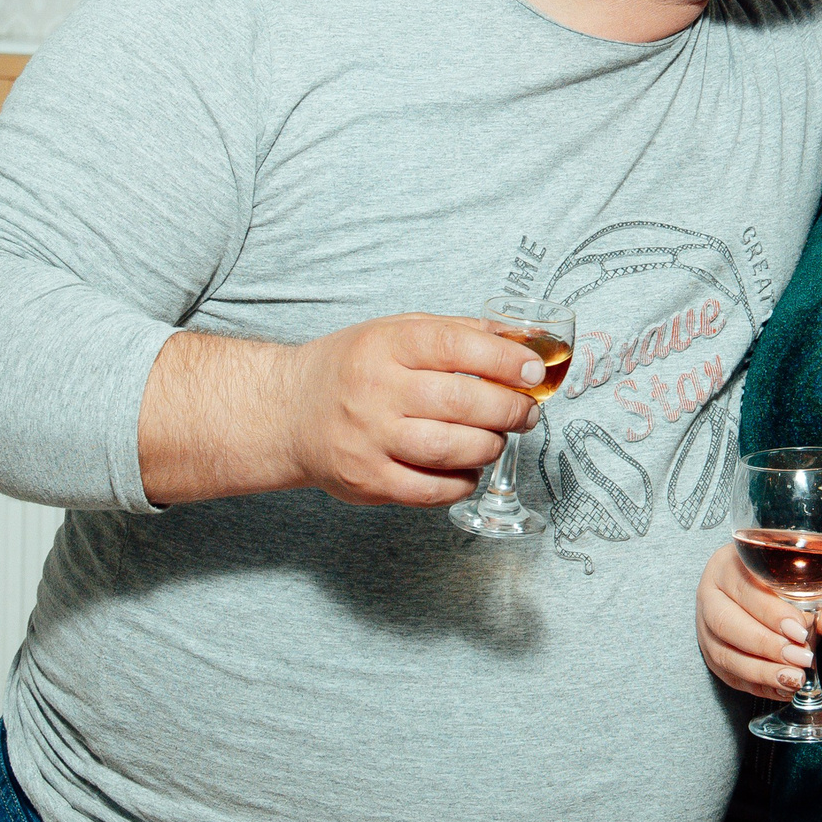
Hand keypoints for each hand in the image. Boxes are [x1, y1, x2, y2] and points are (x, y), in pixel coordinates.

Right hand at [290, 314, 543, 505]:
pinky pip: (431, 490)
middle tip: (526, 413)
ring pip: (450, 449)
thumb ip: (456, 333)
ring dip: (490, 446)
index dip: (505, 360)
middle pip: (460, 402)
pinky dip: (463, 482)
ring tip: (497, 438)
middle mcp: (375, 390)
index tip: (533, 371)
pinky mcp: (368, 480)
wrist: (287, 412)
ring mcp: (370, 439)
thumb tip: (521, 343)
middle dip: (509, 409)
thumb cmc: (352, 369)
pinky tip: (469, 468)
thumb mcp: (395, 331)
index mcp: (385, 345)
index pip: (456, 347)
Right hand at [695, 541, 821, 701]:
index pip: (744, 588)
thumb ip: (820, 599)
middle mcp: (710, 595)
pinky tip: (782, 689)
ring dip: (760, 671)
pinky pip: (728, 675)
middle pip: (726, 623)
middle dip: (766, 645)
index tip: (800, 630)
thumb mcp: (802, 581)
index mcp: (728, 565)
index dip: (771, 612)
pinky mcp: (710, 653)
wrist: (752, 585)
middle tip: (801, 657)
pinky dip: (757, 686)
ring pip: (722, 654)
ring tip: (793, 679)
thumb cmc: (778, 578)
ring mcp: (704, 627)